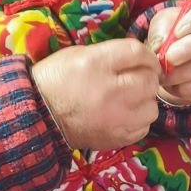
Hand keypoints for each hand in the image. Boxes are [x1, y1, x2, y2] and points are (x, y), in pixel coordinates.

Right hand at [30, 40, 160, 149]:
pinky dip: (138, 120)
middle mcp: (110, 91)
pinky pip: (144, 127)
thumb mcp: (79, 54)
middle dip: (147, 77)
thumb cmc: (58, 81)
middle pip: (149, 80)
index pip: (137, 53)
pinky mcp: (117, 137)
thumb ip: (111, 54)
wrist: (39, 116)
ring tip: (129, 99)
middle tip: (137, 79)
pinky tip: (124, 115)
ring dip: (144, 101)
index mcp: (96, 64)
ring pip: (151, 107)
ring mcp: (116, 118)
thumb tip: (138, 59)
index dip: (147, 55)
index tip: (145, 60)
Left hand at [146, 0, 190, 103]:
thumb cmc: (173, 37)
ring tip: (164, 74)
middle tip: (169, 56)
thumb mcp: (164, 26)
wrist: (176, 67)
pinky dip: (183, 87)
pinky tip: (172, 84)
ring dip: (184, 71)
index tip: (177, 31)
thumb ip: (161, 31)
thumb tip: (160, 46)